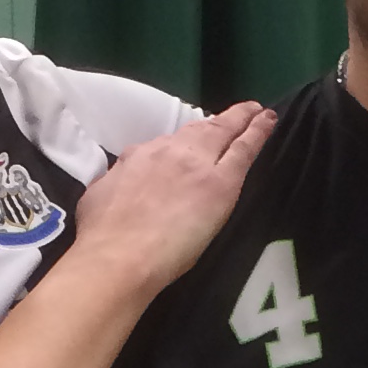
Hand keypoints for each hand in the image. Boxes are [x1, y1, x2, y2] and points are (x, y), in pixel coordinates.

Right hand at [68, 102, 276, 301]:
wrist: (119, 255)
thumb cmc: (102, 236)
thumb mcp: (99, 197)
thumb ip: (116, 184)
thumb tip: (120, 184)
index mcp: (138, 158)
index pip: (163, 148)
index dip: (179, 147)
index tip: (189, 147)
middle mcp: (167, 152)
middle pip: (197, 131)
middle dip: (217, 121)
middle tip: (237, 113)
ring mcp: (196, 164)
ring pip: (223, 133)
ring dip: (241, 119)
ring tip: (258, 112)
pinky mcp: (220, 182)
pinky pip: (243, 150)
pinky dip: (257, 133)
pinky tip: (269, 121)